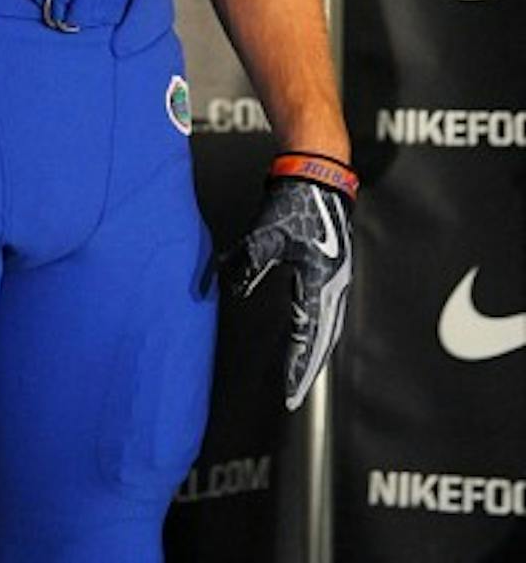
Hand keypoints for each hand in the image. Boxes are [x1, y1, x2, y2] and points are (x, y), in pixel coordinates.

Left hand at [221, 152, 357, 410]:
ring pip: (330, 326)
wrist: (320, 174)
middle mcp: (334, 284)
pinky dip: (321, 331)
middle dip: (310, 367)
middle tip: (295, 392)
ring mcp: (338, 278)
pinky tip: (310, 334)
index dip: (297, 366)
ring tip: (303, 373)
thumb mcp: (265, 234)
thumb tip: (230, 287)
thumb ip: (247, 264)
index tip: (288, 392)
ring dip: (317, 351)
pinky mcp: (334, 269)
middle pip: (324, 338)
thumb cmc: (296, 202)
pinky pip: (330, 310)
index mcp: (319, 281)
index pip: (308, 335)